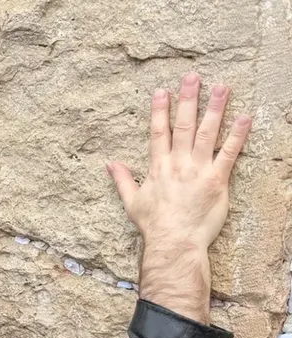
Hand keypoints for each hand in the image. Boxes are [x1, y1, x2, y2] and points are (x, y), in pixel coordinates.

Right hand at [107, 73, 251, 323]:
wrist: (174, 242)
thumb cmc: (153, 226)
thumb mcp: (132, 202)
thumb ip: (122, 180)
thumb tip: (110, 164)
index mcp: (157, 167)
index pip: (158, 133)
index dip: (160, 110)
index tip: (162, 91)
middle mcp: (178, 164)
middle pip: (184, 126)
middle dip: (188, 99)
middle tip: (194, 77)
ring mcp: (199, 170)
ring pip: (207, 133)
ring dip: (215, 109)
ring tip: (222, 87)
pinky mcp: (218, 180)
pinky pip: (229, 153)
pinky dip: (238, 134)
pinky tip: (245, 117)